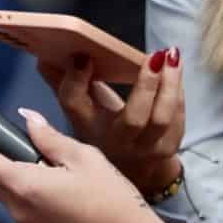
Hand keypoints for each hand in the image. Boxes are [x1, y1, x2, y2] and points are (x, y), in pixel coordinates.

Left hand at [0, 115, 202, 222]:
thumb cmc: (113, 199)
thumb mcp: (84, 157)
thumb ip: (49, 138)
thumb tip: (28, 120)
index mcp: (25, 186)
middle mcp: (18, 211)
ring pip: (5, 194)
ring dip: (8, 175)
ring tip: (34, 160)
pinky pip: (20, 208)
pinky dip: (23, 191)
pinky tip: (48, 183)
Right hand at [49, 50, 183, 193]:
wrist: (133, 167)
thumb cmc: (105, 127)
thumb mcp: (85, 108)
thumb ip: (69, 82)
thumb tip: (43, 56)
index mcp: (86, 127)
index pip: (74, 104)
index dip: (75, 80)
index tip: (83, 56)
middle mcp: (114, 142)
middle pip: (133, 118)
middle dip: (146, 85)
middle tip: (154, 55)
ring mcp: (144, 149)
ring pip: (162, 118)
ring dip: (170, 85)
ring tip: (171, 55)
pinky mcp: (167, 148)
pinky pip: (178, 119)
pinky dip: (178, 93)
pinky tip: (176, 71)